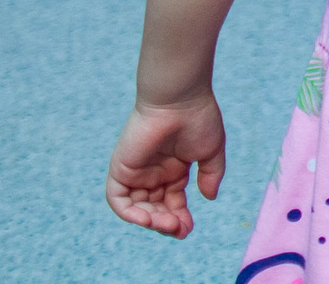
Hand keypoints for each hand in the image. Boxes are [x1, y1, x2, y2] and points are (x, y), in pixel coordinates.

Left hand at [104, 95, 226, 237]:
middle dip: (167, 223)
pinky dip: (129, 213)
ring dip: (151, 221)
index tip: (188, 229)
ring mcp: (136, 172)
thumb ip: (210, 176)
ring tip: (168, 224)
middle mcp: (153, 174)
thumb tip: (209, 199)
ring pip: (137, 208)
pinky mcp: (121, 169)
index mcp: (174, 170)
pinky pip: (118, 199)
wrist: (179, 100)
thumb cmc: (199, 120)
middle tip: (180, 229)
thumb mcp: (210, 153)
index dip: (179, 218)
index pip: (172, 203)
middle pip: (155, 209)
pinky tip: (146, 219)